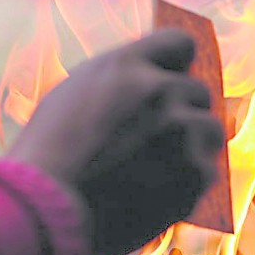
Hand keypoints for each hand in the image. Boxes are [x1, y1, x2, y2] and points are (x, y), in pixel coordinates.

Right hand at [7, 30, 225, 254]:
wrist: (44, 211)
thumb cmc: (47, 158)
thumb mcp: (73, 98)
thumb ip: (118, 86)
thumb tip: (152, 84)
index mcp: (126, 65)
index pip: (180, 43)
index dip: (177, 64)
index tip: (171, 81)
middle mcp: (159, 90)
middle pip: (199, 92)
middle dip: (184, 112)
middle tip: (157, 141)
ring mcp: (180, 131)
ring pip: (210, 130)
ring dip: (193, 147)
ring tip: (157, 170)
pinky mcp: (193, 173)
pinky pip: (207, 172)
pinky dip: (187, 186)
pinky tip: (155, 195)